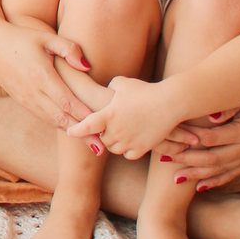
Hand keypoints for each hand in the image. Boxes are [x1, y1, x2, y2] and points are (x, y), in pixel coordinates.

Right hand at [0, 20, 95, 133]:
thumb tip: (88, 67)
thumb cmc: (20, 36)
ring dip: (72, 132)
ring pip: (53, 121)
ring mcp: (25, 98)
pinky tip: (72, 129)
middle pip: (63, 118)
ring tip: (91, 143)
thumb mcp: (46, 37)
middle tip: (102, 145)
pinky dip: (60, 125)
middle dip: (83, 132)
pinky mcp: (21, 101)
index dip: (86, 115)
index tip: (103, 124)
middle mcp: (33, 92)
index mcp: (41, 76)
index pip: (68, 102)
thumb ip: (69, 49)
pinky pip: (44, 117)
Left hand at [69, 75, 187, 161]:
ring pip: (114, 149)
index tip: (69, 132)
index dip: (77, 130)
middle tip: (106, 129)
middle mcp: (116, 130)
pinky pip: (128, 155)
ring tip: (119, 134)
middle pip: (102, 139)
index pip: (87, 125)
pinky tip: (130, 142)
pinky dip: (127, 151)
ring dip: (114, 143)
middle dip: (102, 134)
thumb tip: (109, 90)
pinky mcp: (142, 148)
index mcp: (108, 114)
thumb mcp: (124, 83)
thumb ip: (112, 86)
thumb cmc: (146, 91)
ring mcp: (129, 141)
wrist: (170, 103)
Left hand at [166, 101, 239, 189]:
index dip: (188, 139)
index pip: (209, 139)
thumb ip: (228, 107)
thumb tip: (211, 117)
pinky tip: (199, 187)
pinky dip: (215, 181)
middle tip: (165, 159)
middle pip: (212, 158)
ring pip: (220, 170)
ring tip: (176, 178)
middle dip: (187, 160)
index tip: (170, 138)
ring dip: (197, 175)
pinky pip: (232, 175)